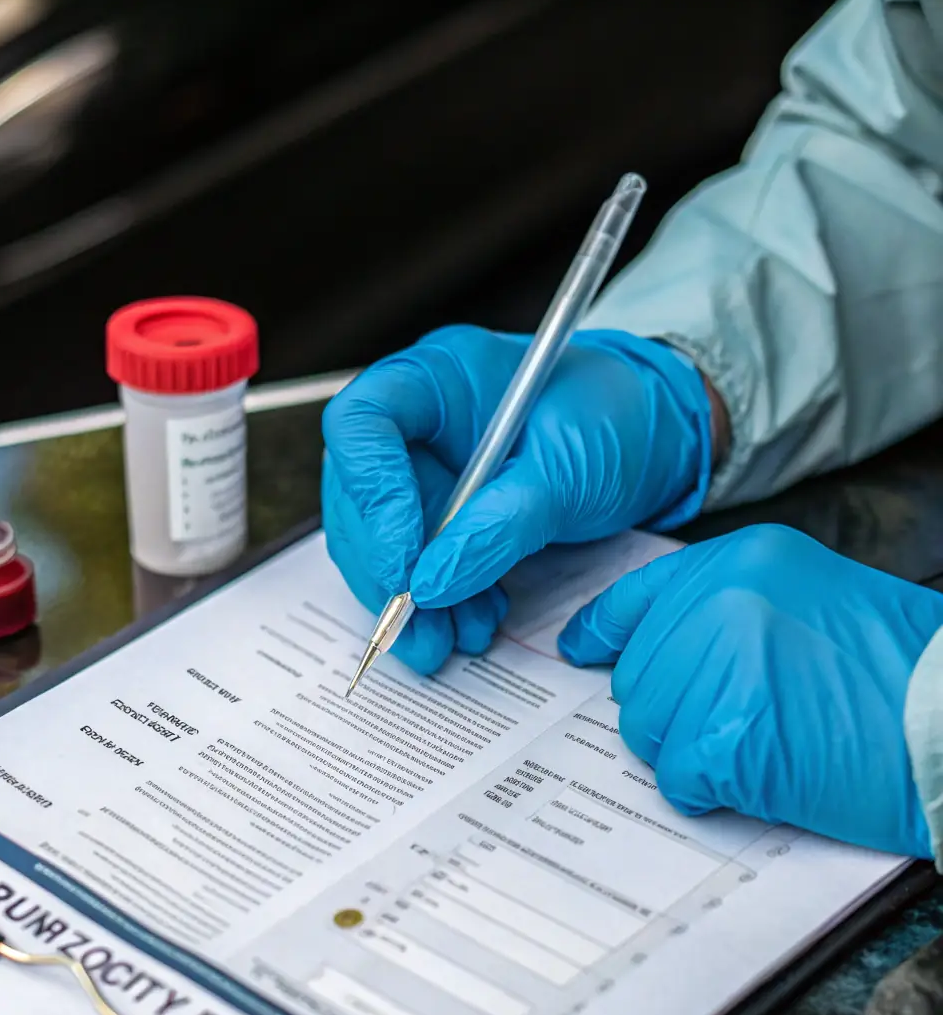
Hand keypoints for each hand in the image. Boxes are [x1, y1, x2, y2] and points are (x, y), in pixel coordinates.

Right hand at [321, 324, 712, 672]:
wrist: (655, 440)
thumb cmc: (617, 422)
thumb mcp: (568, 472)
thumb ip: (500, 524)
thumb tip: (432, 583)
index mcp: (440, 376)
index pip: (362, 423)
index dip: (371, 495)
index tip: (405, 563)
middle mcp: (418, 421)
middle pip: (358, 495)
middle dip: (386, 570)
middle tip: (417, 624)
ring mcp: (426, 470)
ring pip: (380, 542)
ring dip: (410, 599)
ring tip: (450, 638)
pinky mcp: (443, 515)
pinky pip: (418, 564)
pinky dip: (439, 602)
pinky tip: (473, 620)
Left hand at [558, 525, 942, 855]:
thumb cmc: (898, 673)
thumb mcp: (813, 602)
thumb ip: (733, 613)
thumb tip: (666, 656)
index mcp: (740, 561)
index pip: (642, 596)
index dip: (605, 629)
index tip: (579, 648)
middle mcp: (719, 603)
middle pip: (638, 678)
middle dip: (674, 713)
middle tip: (743, 723)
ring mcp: (717, 667)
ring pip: (649, 731)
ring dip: (694, 752)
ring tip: (768, 742)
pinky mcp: (724, 736)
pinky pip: (677, 777)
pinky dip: (713, 791)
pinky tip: (767, 771)